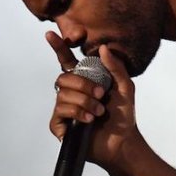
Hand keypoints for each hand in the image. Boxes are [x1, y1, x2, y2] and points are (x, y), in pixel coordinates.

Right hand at [46, 31, 142, 172]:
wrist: (122, 141)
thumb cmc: (123, 115)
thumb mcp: (125, 87)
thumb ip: (115, 67)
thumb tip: (102, 48)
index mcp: (83, 81)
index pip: (66, 61)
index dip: (58, 47)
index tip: (50, 34)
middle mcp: (71, 93)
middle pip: (63, 78)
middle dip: (84, 85)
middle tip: (102, 95)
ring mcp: (64, 109)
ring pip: (63, 95)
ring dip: (85, 102)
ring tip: (98, 112)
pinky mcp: (59, 125)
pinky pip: (61, 111)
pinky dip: (77, 113)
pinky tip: (88, 120)